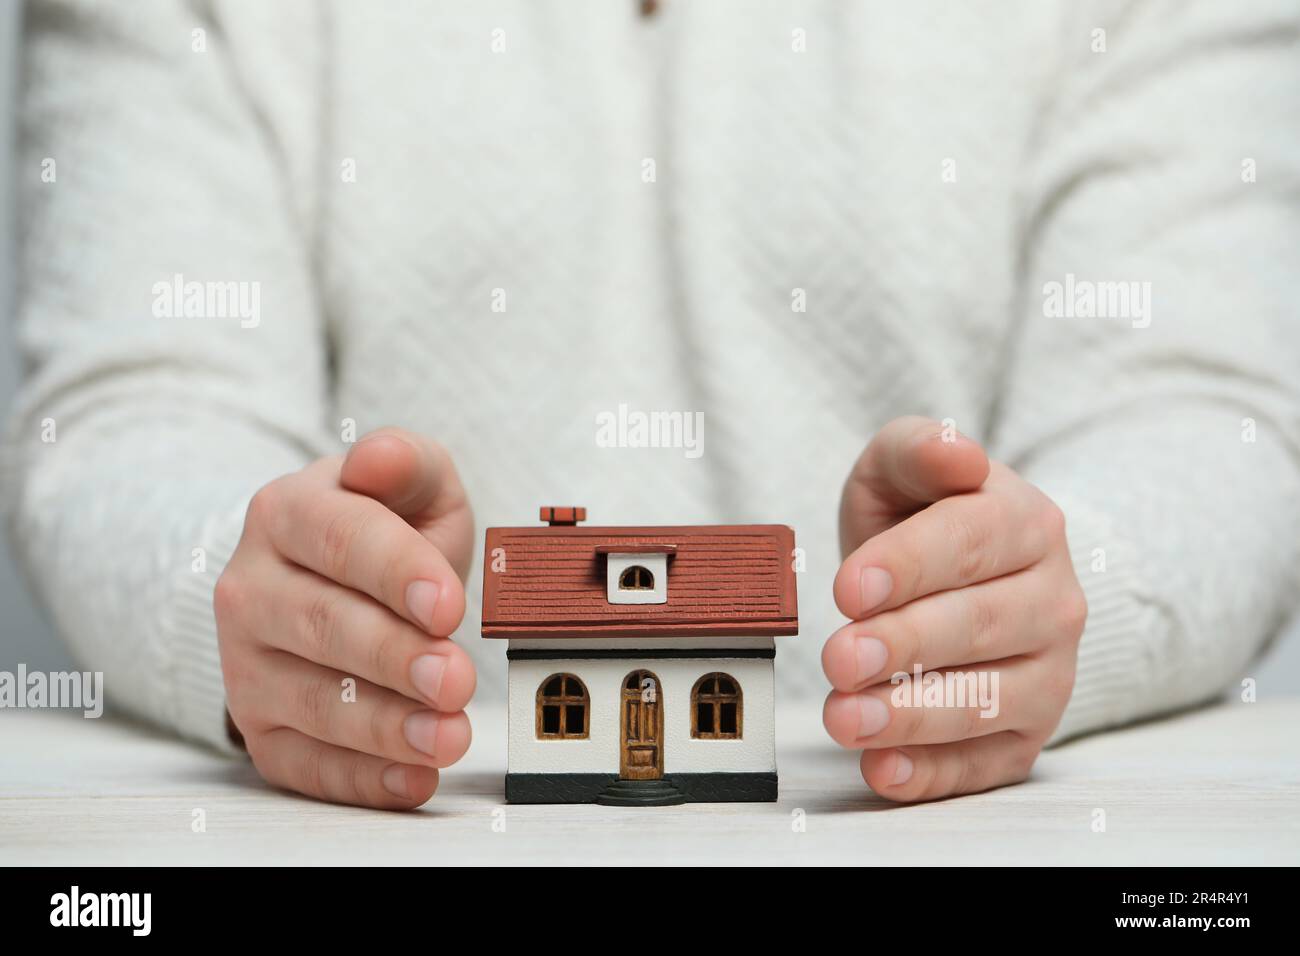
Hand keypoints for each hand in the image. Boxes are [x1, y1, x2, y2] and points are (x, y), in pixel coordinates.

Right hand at [215, 428, 476, 808]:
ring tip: (447, 735)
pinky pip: (301, 764)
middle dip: (396, 658)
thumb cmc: (382, 529)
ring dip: (384, 726)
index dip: (397, 574)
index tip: (448, 607)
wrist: (323, 579)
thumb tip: (380, 457)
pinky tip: (413, 777)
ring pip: (312, 701)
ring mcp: (246, 663)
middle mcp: (251, 588)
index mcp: (287, 513)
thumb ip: (407, 463)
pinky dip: (359, 779)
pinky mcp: (259, 726)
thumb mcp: (409, 483)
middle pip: (326, 626)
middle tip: (456, 679)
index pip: (342, 540)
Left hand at [822, 416, 1085, 801]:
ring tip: (846, 718)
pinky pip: (986, 764)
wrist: (975, 575)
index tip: (848, 588)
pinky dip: (934, 774)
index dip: (907, 566)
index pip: (969, 542)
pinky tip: (882, 771)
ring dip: (912, 716)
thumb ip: (921, 450)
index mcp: (1026, 523)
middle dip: (903, 646)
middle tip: (838, 657)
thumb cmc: (927, 518)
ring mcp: (1049, 672)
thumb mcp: (906, 466)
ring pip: (988, 701)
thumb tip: (960, 456)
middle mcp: (1052, 601)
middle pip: (978, 625)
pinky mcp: (1027, 734)